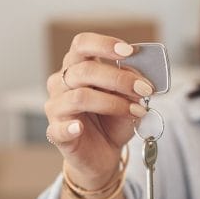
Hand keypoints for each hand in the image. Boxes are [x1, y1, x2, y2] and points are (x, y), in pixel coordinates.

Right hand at [45, 33, 152, 188]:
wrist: (103, 154)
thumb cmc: (113, 120)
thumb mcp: (128, 98)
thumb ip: (131, 83)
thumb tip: (139, 73)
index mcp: (78, 67)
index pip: (82, 44)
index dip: (104, 44)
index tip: (129, 52)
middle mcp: (61, 83)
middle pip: (84, 70)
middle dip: (119, 78)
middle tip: (144, 88)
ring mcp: (56, 107)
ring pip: (80, 96)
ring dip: (113, 103)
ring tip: (137, 111)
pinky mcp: (55, 133)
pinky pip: (60, 128)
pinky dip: (70, 127)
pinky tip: (80, 127)